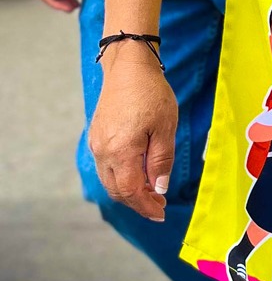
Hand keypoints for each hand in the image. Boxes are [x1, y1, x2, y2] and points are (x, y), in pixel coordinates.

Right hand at [89, 44, 178, 220]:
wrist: (128, 67)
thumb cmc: (151, 93)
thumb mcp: (165, 127)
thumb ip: (161, 161)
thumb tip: (159, 188)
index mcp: (120, 150)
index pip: (130, 191)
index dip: (146, 206)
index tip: (161, 213)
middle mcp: (103, 151)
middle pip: (116, 190)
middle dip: (138, 202)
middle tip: (159, 205)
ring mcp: (97, 144)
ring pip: (109, 181)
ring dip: (129, 191)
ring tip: (151, 192)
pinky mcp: (96, 137)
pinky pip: (106, 167)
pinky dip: (121, 177)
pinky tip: (138, 174)